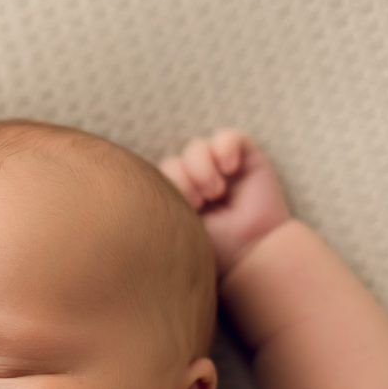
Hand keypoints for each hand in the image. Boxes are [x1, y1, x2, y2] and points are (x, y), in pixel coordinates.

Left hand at [159, 129, 291, 276]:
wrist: (250, 252)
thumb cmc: (215, 248)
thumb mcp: (178, 227)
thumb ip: (160, 203)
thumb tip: (137, 182)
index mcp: (178, 199)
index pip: (158, 178)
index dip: (169, 187)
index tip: (184, 211)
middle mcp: (198, 182)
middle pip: (174, 161)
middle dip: (183, 180)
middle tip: (200, 202)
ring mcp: (221, 168)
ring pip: (197, 147)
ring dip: (201, 168)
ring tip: (216, 192)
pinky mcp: (247, 158)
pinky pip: (228, 136)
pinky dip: (226, 148)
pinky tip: (230, 169)